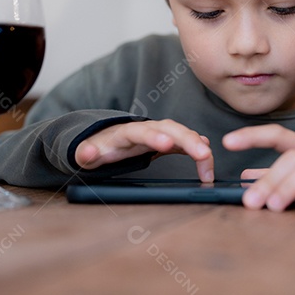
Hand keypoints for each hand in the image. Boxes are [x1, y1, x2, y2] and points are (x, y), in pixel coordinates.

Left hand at [75, 119, 214, 182]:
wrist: (109, 139)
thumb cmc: (100, 147)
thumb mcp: (87, 152)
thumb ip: (86, 152)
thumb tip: (88, 153)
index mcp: (128, 131)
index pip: (142, 131)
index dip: (155, 137)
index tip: (167, 145)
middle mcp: (149, 128)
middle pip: (172, 129)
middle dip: (189, 140)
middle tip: (203, 155)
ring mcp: (162, 133)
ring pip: (184, 134)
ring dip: (198, 147)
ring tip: (208, 166)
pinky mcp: (170, 141)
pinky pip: (188, 144)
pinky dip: (199, 151)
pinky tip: (207, 161)